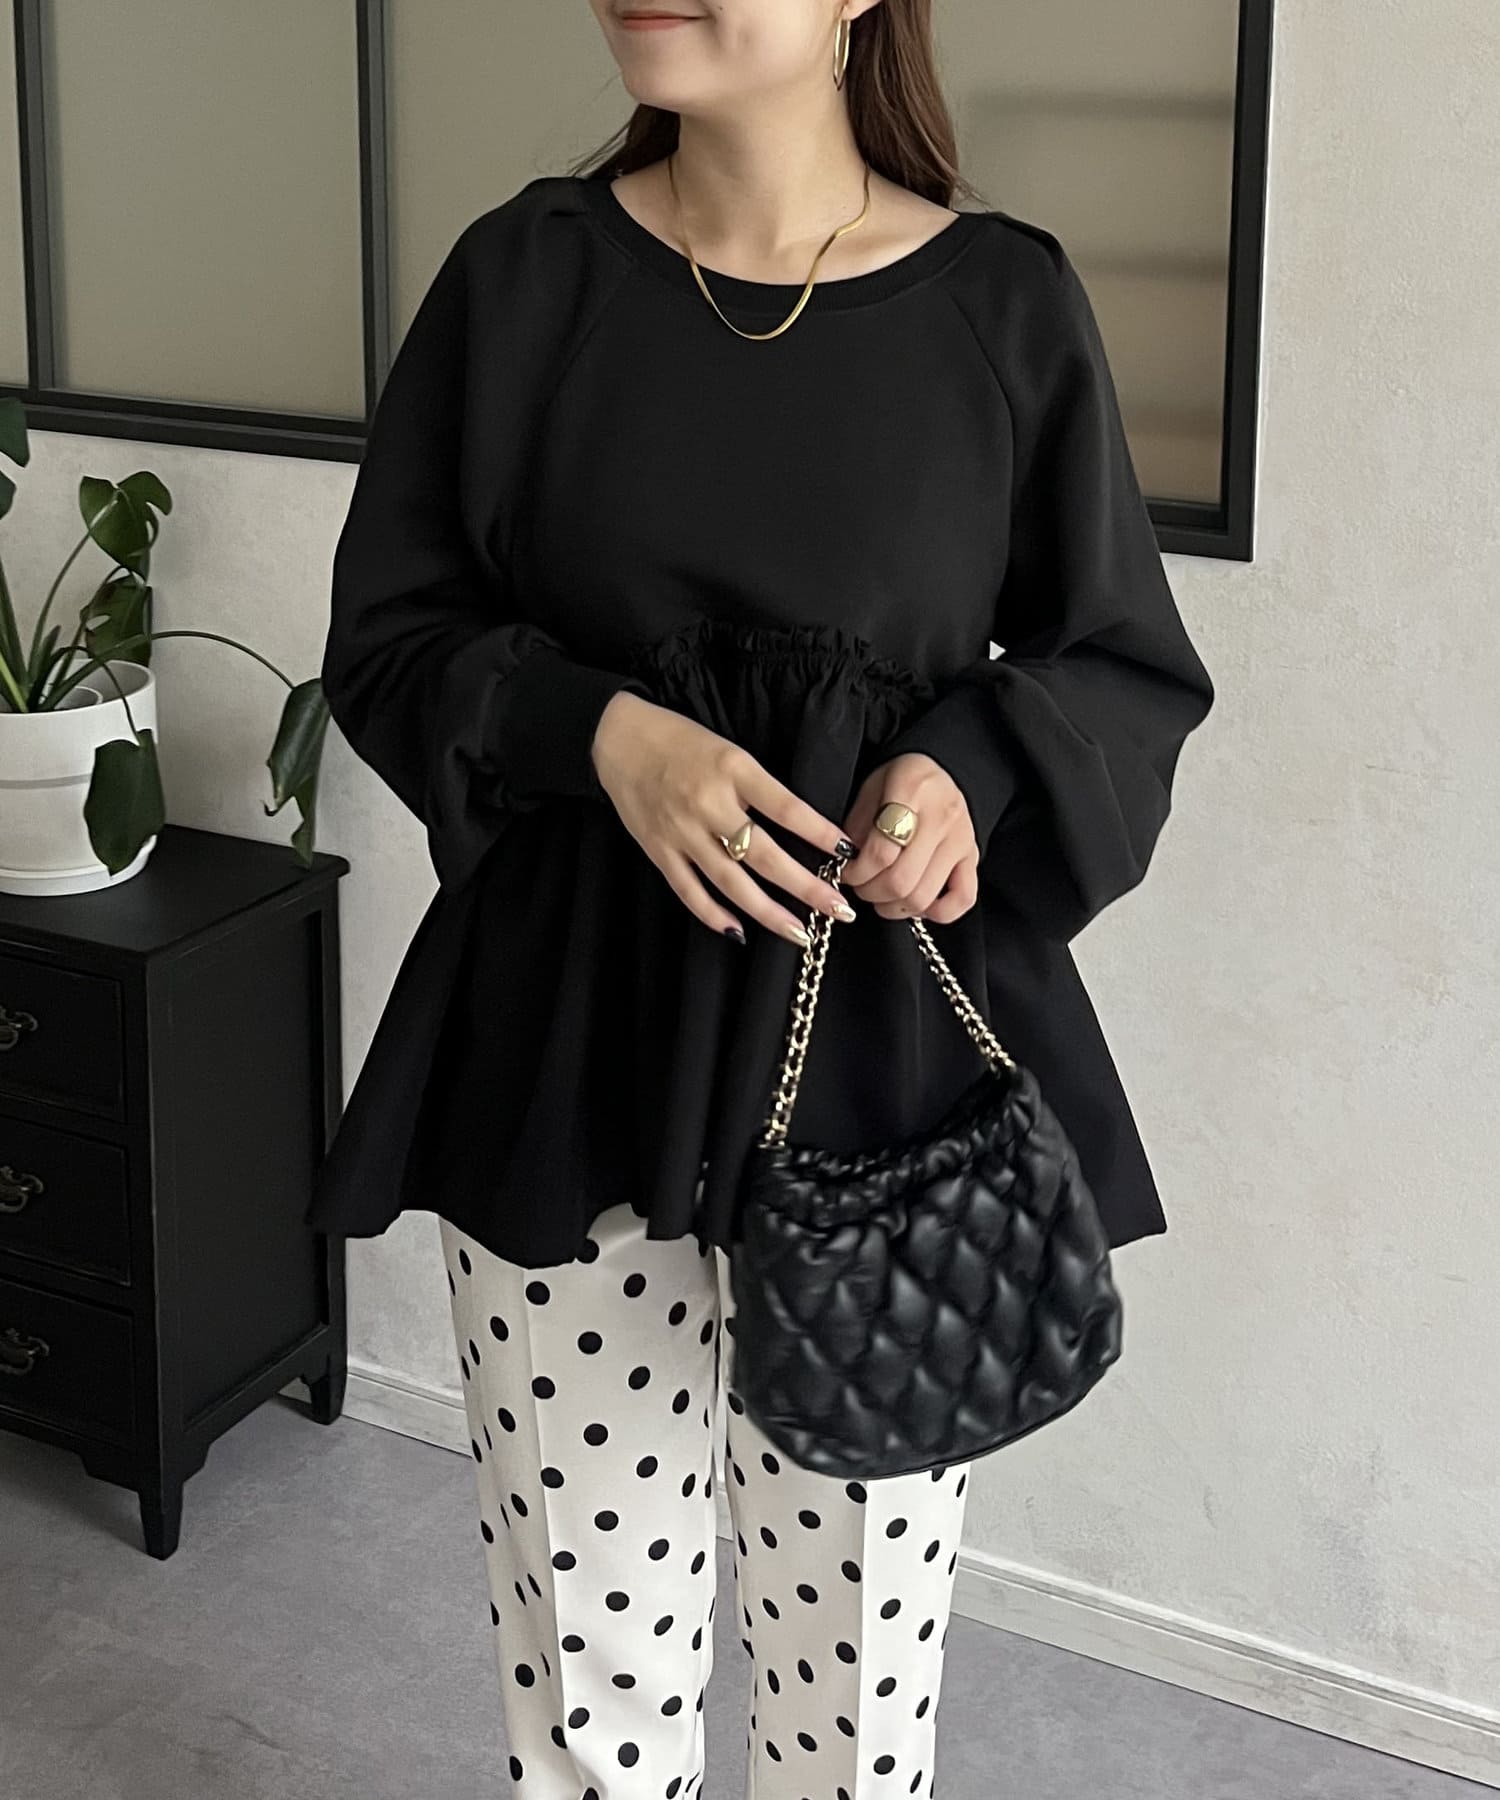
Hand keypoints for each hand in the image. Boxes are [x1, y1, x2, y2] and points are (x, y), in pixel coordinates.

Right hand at [591, 690, 858, 946]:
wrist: (619, 738)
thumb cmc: (682, 741)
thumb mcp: (731, 751)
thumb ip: (760, 788)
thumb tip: (802, 829)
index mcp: (734, 770)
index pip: (787, 808)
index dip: (819, 833)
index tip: (848, 853)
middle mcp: (709, 804)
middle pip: (764, 855)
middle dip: (805, 887)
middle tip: (839, 910)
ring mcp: (681, 832)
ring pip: (730, 882)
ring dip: (768, 912)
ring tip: (800, 934)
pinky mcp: (658, 850)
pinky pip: (689, 891)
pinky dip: (714, 915)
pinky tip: (739, 932)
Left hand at [838, 753, 979, 923]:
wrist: (936, 771)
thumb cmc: (899, 781)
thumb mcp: (869, 790)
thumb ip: (856, 828)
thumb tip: (848, 867)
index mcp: (913, 790)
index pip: (881, 852)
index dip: (856, 872)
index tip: (846, 871)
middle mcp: (943, 816)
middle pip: (901, 880)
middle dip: (870, 892)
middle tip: (860, 886)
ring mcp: (962, 839)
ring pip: (924, 896)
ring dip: (894, 907)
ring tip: (881, 896)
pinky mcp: (973, 857)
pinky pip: (963, 899)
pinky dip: (936, 912)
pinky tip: (916, 904)